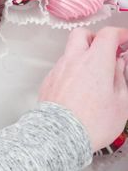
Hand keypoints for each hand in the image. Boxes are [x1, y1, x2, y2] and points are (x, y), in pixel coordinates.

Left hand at [39, 27, 127, 150]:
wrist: (60, 136)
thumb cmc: (90, 122)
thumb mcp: (120, 102)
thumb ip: (120, 77)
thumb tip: (118, 64)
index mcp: (95, 62)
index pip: (107, 34)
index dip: (120, 34)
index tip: (125, 40)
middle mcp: (73, 61)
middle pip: (82, 34)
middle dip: (96, 38)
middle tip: (108, 50)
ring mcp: (58, 70)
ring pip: (70, 52)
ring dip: (83, 56)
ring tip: (95, 74)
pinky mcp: (49, 81)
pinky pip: (62, 67)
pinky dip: (72, 70)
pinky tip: (80, 86)